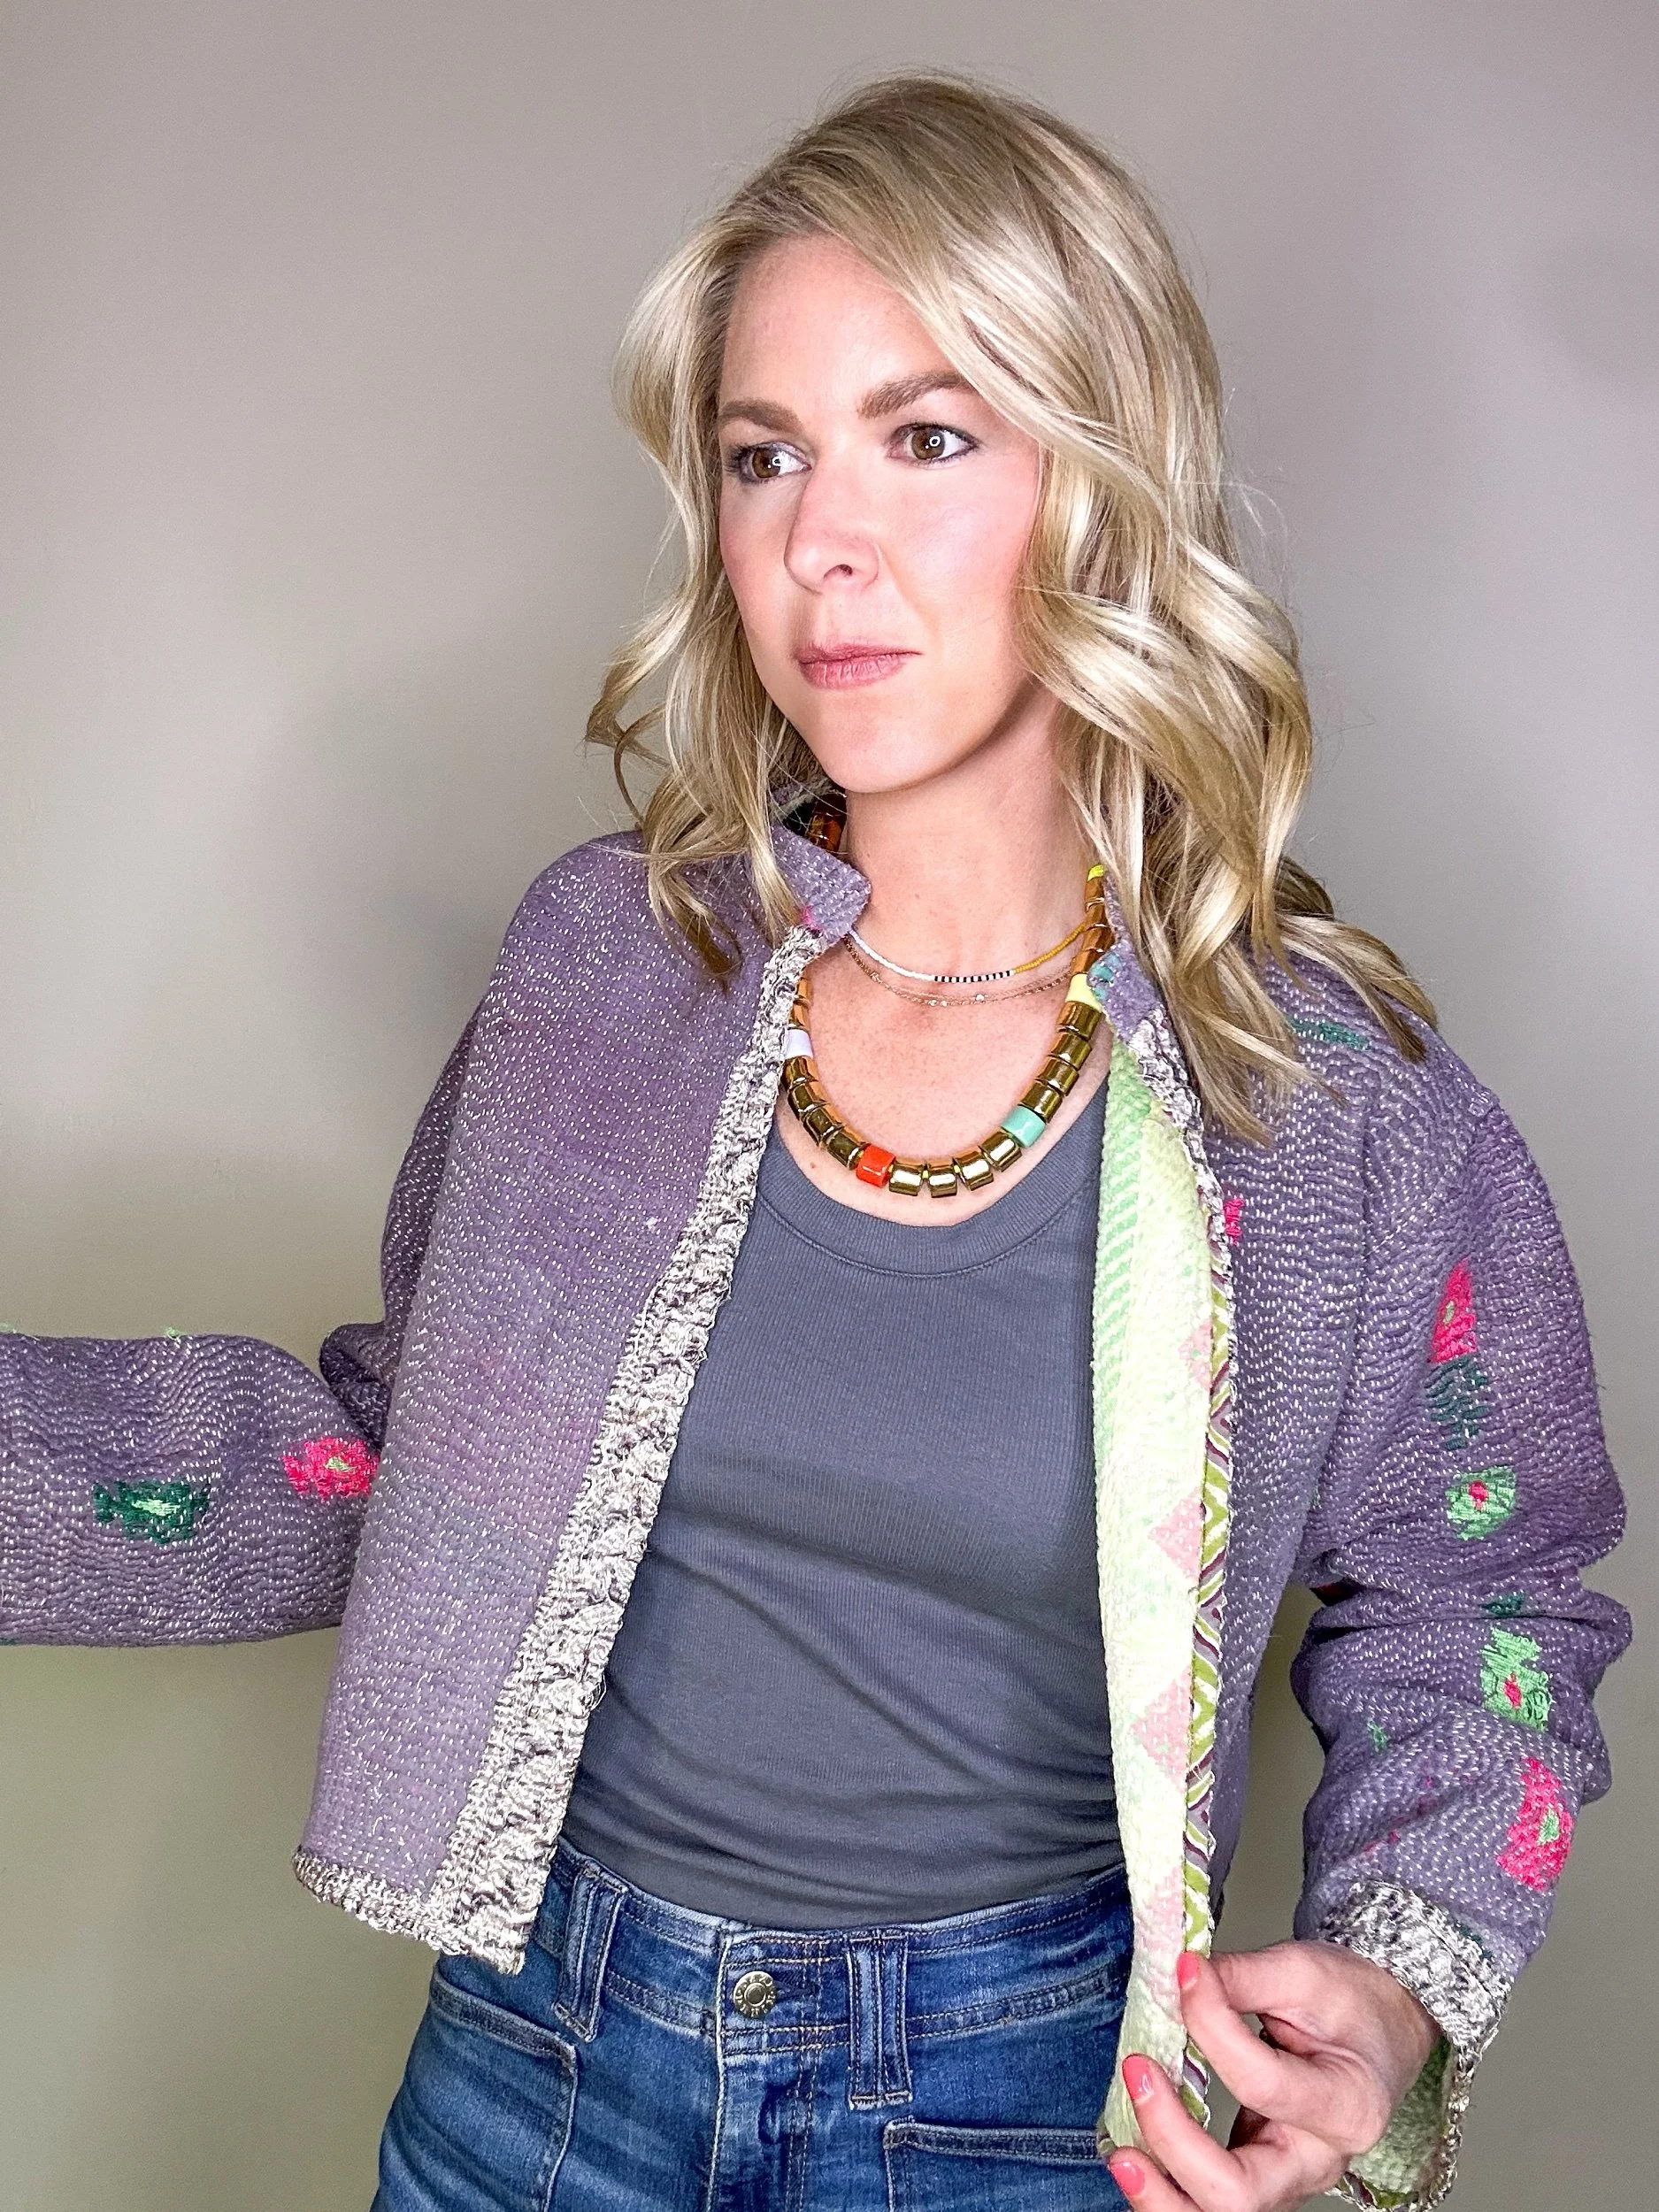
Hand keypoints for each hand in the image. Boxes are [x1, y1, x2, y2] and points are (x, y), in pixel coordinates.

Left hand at [1107, 1941, 1438, 2211]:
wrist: (1379, 2027)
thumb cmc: (1351, 2002)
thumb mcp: (1305, 1972)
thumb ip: (1242, 1977)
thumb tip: (1181, 1974)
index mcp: (1346, 2106)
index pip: (1263, 2084)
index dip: (1212, 2027)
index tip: (1185, 1973)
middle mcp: (1318, 2160)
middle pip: (1240, 2191)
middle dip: (1175, 2142)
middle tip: (1138, 2071)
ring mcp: (1288, 2179)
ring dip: (1162, 2194)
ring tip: (1122, 2154)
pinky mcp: (1260, 2179)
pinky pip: (1208, 2202)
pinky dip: (1167, 2190)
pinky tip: (1135, 2158)